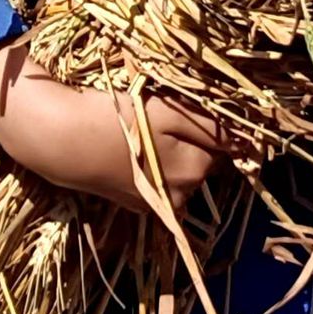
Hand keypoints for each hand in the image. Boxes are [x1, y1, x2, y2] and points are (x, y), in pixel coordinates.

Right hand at [0, 38, 240, 214]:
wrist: (61, 141)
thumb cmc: (117, 119)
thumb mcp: (169, 112)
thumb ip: (214, 127)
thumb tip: (251, 143)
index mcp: (194, 171)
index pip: (225, 145)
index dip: (214, 123)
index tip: (193, 110)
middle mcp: (181, 194)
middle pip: (204, 159)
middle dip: (193, 138)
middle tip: (162, 114)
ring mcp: (159, 203)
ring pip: (184, 169)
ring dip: (176, 150)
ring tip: (146, 130)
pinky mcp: (138, 203)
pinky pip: (163, 180)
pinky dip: (157, 163)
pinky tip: (135, 149)